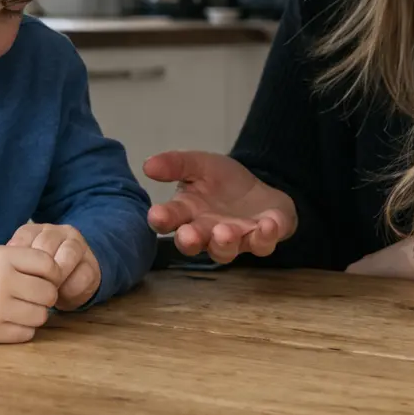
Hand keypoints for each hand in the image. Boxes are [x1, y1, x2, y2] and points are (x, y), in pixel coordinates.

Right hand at [0, 245, 62, 342]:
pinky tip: (12, 320)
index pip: (49, 265)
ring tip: (22, 307)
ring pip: (41, 316)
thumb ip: (23, 260)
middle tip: (34, 295)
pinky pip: (26, 333)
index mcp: (5, 258)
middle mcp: (3, 283)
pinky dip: (24, 328)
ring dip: (36, 313)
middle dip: (46, 294)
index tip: (46, 277)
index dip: (53, 272)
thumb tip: (57, 275)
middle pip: (48, 292)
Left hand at [7, 223, 101, 310]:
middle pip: (47, 243)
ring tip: (46, 293)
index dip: (18, 259)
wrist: (72, 282)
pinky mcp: (92, 266)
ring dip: (56, 276)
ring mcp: (79, 246)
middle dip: (37, 269)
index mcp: (37, 230)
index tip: (14, 277)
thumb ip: (11, 264)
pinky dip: (70, 289)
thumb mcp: (21, 267)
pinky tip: (62, 297)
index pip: (25, 236)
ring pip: (68, 254)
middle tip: (29, 288)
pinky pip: (82, 275)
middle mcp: (60, 232)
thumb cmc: (37, 276)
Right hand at [143, 150, 297, 263]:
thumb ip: (176, 164)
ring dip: (225, 243)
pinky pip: (263, 243)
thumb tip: (147, 165)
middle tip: (188, 236)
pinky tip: (266, 224)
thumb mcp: (199, 164)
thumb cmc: (222, 181)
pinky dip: (265, 236)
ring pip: (226, 250)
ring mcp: (235, 239)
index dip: (162, 219)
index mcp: (188, 214)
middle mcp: (207, 232)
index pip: (169, 220)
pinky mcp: (263, 239)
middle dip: (190, 241)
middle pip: (194, 243)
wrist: (258, 189)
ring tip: (224, 232)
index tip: (156, 215)